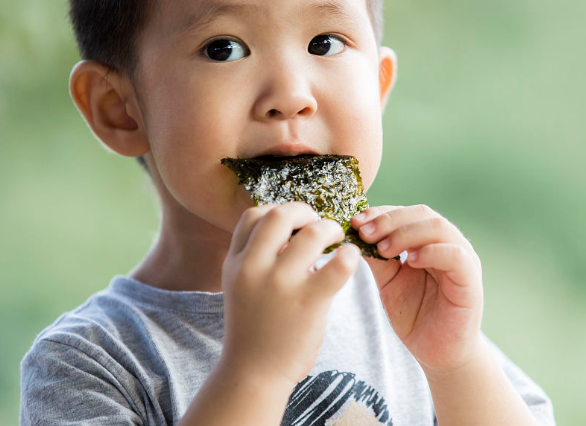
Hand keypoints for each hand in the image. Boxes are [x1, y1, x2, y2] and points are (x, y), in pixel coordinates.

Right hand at [221, 201, 361, 388]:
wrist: (253, 375)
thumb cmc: (255, 329)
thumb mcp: (242, 286)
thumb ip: (258, 258)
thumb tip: (294, 232)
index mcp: (236, 262)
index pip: (254, 215)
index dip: (279, 211)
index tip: (295, 224)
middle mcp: (253, 268)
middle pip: (280, 214)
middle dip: (305, 212)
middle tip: (319, 226)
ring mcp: (280, 284)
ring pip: (312, 232)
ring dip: (330, 229)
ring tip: (337, 240)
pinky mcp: (308, 302)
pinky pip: (338, 265)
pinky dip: (349, 255)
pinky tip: (350, 259)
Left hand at [350, 205, 483, 375]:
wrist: (439, 354)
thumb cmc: (416, 316)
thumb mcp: (390, 282)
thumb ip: (379, 258)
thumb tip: (355, 234)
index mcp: (430, 240)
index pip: (407, 213)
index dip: (381, 213)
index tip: (355, 222)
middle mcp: (449, 243)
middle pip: (422, 213)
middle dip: (389, 220)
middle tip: (364, 233)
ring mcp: (463, 259)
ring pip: (438, 228)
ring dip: (406, 233)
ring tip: (383, 248)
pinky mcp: (470, 280)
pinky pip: (455, 255)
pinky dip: (432, 252)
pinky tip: (410, 262)